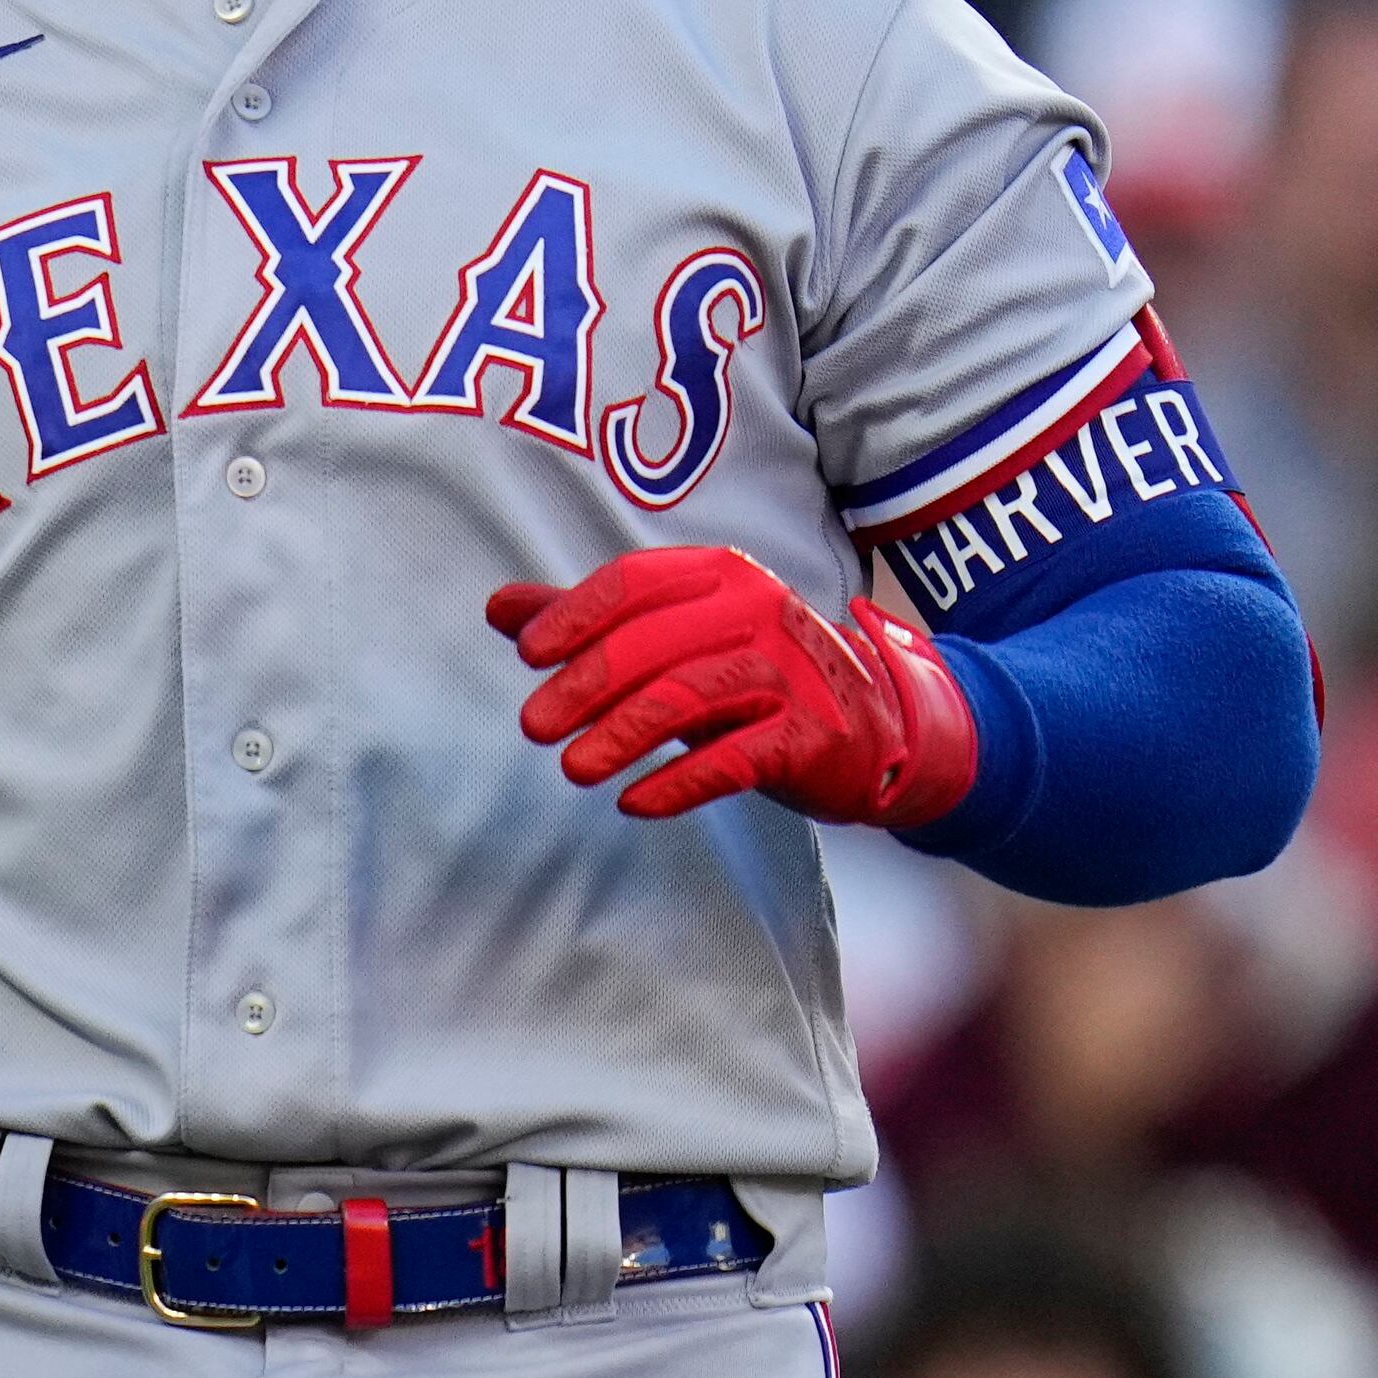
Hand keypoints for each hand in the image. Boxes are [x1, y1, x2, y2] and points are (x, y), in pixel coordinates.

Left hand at [488, 546, 978, 825]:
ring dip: (619, 737)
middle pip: (651, 643)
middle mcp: (761, 611)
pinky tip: (634, 802)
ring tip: (572, 769)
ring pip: (688, 696)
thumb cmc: (756, 677)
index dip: (573, 615)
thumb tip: (496, 606)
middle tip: (534, 726)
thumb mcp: (677, 639)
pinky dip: (677, 782)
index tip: (528, 656)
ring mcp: (793, 673)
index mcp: (723, 575)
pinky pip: (734, 759)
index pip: (633, 582)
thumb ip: (591, 621)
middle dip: (582, 688)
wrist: (881, 725)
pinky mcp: (814, 736)